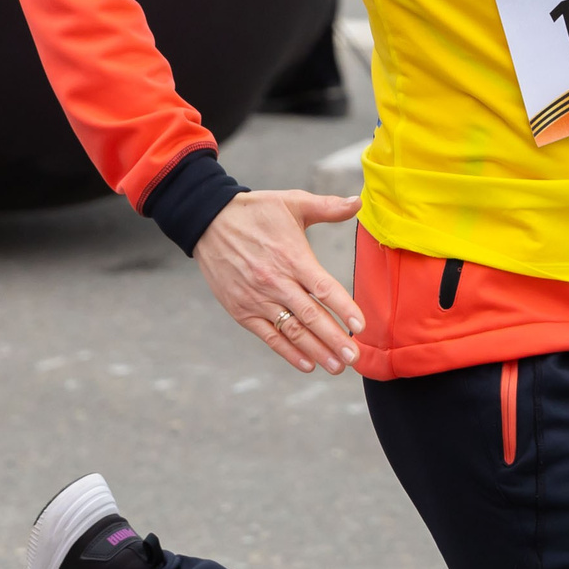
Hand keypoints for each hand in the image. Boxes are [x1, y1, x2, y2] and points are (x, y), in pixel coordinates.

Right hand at [192, 189, 364, 374]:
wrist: (207, 220)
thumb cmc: (255, 211)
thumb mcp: (292, 202)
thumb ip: (327, 206)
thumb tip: (358, 201)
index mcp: (292, 256)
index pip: (323, 287)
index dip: (343, 308)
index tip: (361, 326)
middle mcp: (275, 281)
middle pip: (310, 316)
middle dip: (334, 339)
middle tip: (354, 357)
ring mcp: (257, 298)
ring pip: (291, 330)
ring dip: (316, 351)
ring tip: (337, 366)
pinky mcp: (241, 310)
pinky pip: (268, 336)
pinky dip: (288, 352)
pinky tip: (308, 364)